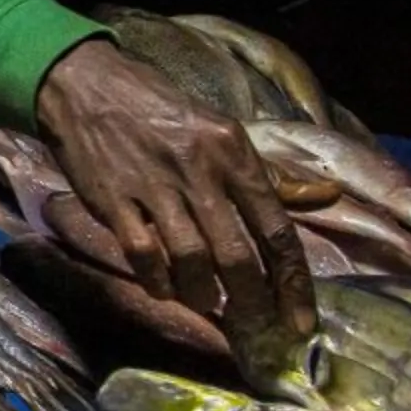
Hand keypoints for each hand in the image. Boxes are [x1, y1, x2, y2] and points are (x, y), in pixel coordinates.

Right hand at [33, 37, 316, 336]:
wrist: (85, 85)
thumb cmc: (160, 110)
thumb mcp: (222, 130)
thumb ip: (268, 174)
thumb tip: (325, 197)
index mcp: (232, 151)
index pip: (275, 228)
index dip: (292, 282)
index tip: (301, 321)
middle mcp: (198, 169)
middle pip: (235, 255)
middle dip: (251, 302)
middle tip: (255, 325)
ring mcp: (153, 186)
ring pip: (190, 261)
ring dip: (202, 294)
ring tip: (206, 302)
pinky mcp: (113, 200)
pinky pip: (143, 255)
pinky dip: (158, 281)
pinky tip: (165, 288)